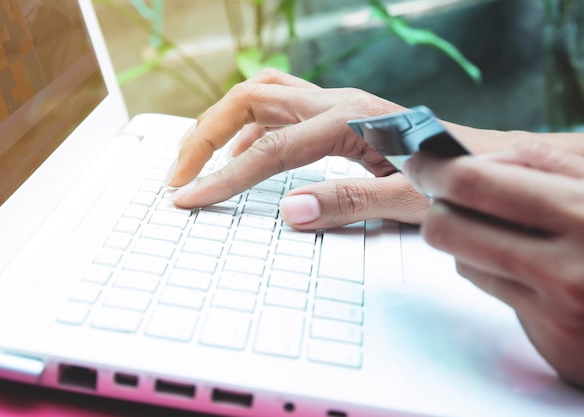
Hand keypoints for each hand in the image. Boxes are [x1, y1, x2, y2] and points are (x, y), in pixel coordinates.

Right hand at [167, 69, 428, 228]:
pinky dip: (248, 129)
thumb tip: (291, 212)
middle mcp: (336, 103)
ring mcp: (333, 104)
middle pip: (249, 100)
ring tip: (196, 159)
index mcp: (351, 122)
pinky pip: (277, 108)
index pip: (270, 150)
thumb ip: (352, 204)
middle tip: (179, 175)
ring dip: (220, 123)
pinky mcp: (334, 114)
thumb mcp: (411, 200)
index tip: (188, 198)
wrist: (480, 159)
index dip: (224, 177)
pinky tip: (242, 155)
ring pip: (259, 95)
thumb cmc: (453, 178)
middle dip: (204, 136)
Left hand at [404, 141, 583, 386]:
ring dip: (468, 241)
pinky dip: (495, 272)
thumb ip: (548, 160)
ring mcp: (558, 310)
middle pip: (447, 227)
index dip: (435, 167)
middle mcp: (568, 266)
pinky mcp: (552, 341)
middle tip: (444, 194)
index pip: (476, 182)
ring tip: (505, 229)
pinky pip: (490, 292)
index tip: (421, 160)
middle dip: (438, 207)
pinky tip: (526, 264)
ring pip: (462, 260)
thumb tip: (479, 158)